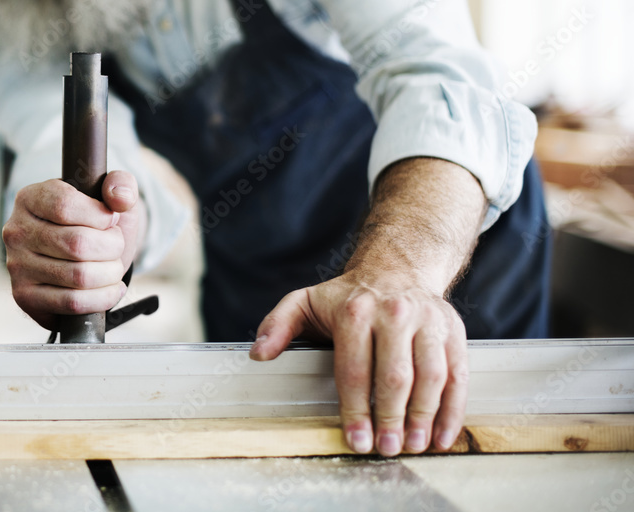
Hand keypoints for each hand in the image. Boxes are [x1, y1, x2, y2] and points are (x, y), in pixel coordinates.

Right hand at [2, 171, 142, 328]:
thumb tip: (120, 198)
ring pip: (79, 276)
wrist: (82, 257)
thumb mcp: (109, 196)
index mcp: (30, 198)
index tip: (110, 220)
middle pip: (77, 244)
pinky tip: (111, 288)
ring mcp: (17, 266)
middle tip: (116, 246)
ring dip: (111, 273)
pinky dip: (102, 298)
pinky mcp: (25, 297)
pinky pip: (72, 303)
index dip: (100, 216)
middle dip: (112, 247)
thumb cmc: (94, 223)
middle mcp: (16, 231)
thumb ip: (120, 184)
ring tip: (114, 266)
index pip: (65, 205)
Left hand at [250, 270, 468, 456]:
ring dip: (423, 417)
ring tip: (413, 445)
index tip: (356, 440)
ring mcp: (427, 321)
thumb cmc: (347, 295)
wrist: (396, 268)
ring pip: (431, 377)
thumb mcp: (305, 301)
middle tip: (386, 449)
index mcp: (355, 312)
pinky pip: (458, 374)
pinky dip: (453, 409)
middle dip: (390, 419)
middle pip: (394, 376)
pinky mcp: (453, 330)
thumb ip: (278, 325)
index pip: (354, 370)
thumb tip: (259, 354)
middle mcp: (394, 314)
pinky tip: (442, 435)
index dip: (355, 410)